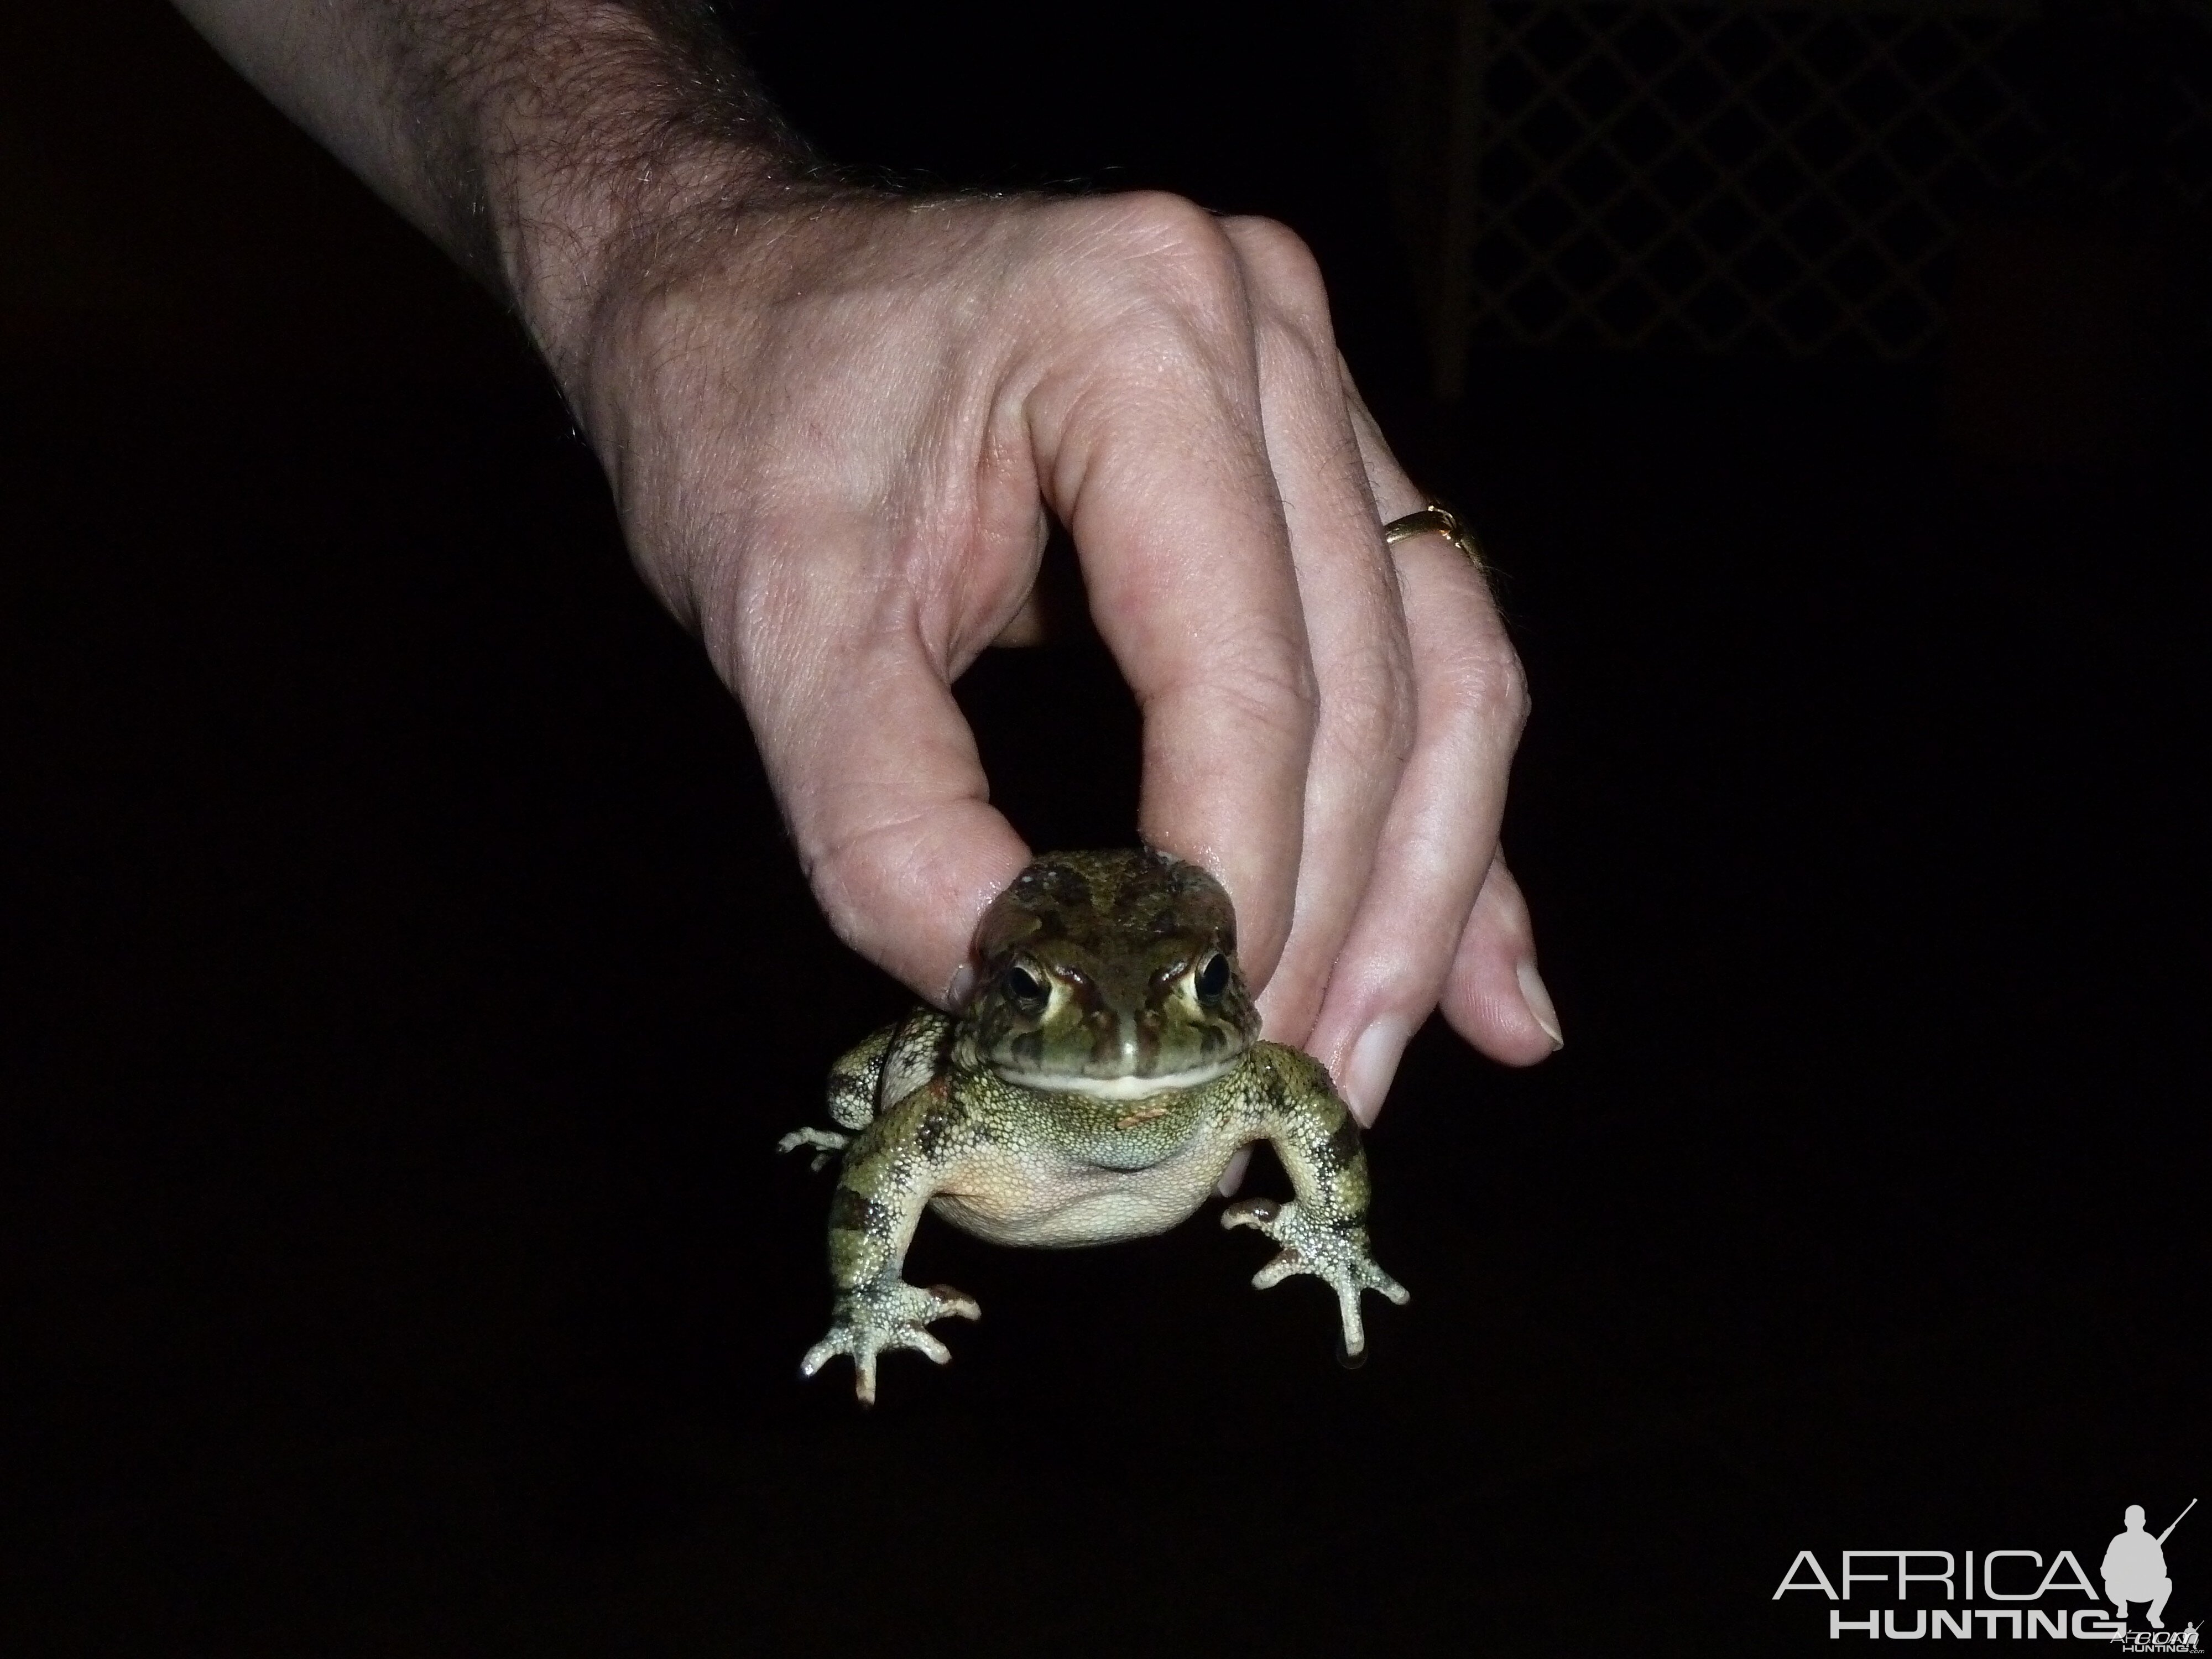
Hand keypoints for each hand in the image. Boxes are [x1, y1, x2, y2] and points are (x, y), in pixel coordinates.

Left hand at [552, 183, 1562, 1118]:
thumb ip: (891, 828)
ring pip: (1440, 673)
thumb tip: (1041, 1016)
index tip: (1209, 1050)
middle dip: (1342, 919)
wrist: (729, 287)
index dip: (1244, 881)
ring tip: (1369, 1071)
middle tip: (1294, 1101)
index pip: (1243, 668)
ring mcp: (1311, 373)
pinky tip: (1481, 983)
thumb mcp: (778, 627)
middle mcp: (1265, 325)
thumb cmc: (739, 422)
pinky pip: (1419, 646)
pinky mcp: (1314, 446)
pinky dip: (1438, 822)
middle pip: (1373, 681)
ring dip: (1419, 895)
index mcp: (1135, 331)